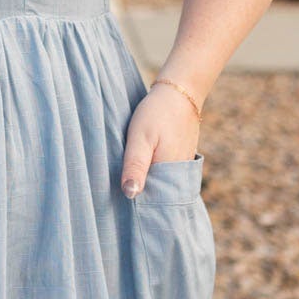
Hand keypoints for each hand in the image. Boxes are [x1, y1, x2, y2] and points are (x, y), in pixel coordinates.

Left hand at [120, 79, 200, 196]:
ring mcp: (182, 169)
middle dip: (139, 196)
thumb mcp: (140, 138)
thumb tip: (130, 195)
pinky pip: (165, 175)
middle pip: (156, 196)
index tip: (117, 205)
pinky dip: (153, 175)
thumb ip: (135, 166)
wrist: (180, 93)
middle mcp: (179, 177)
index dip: (135, 205)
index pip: (151, 202)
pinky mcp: (181, 162)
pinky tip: (140, 169)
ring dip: (145, 185)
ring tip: (126, 181)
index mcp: (168, 175)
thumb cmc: (157, 113)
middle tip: (117, 191)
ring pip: (160, 185)